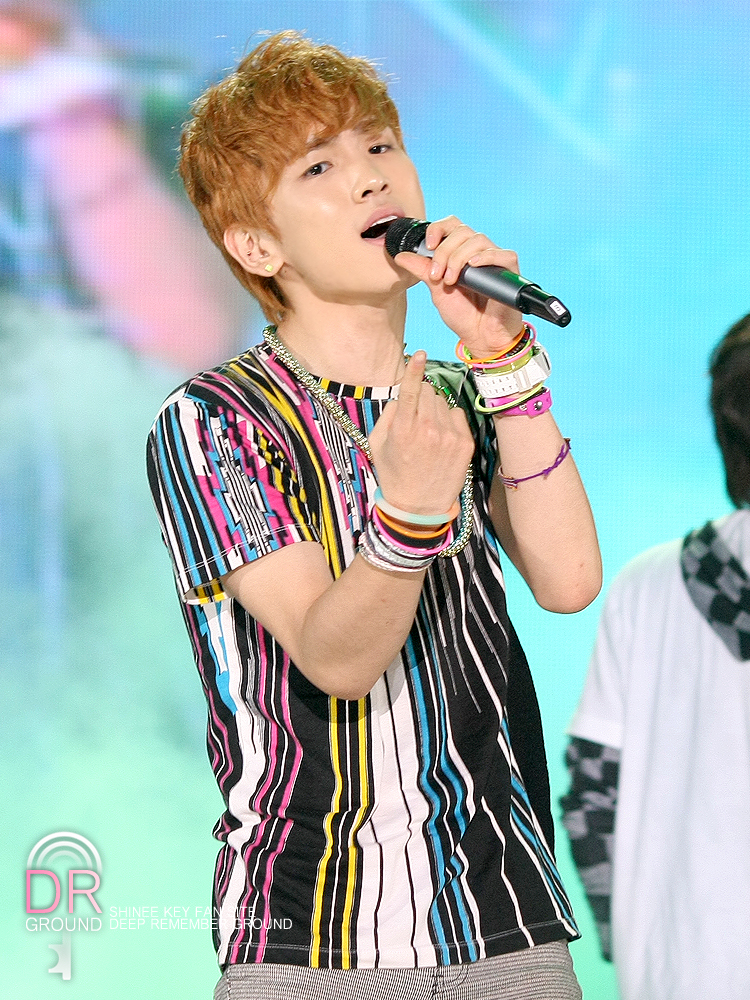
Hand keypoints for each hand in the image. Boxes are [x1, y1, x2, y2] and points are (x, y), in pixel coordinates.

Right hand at [368, 350, 473, 514]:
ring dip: (435, 411)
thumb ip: (389, 414)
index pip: (411, 390)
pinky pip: (457, 415)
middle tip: (415, 418)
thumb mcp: (377, 444)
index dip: (414, 369)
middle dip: (422, 398)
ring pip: (443, 403)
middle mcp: (428, 429)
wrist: (419, 507)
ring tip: (428, 434)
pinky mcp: (465, 443)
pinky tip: (441, 439)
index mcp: (403, 429)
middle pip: (429, 392)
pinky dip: (449, 421)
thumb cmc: (394, 473)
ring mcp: (449, 436)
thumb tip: (404, 393)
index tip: (420, 353)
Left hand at [393, 216, 523, 357]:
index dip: (438, 229)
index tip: (428, 246)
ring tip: (451, 281)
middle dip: (444, 251)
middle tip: (438, 275)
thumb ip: (422, 271)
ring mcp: (494, 260)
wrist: (479, 337)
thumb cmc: (462, 315)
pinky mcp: (510, 271)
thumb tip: (400, 256)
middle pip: (462, 231)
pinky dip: (487, 257)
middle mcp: (478, 252)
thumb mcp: (436, 290)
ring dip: (459, 258)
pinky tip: (473, 266)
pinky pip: (503, 254)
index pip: (452, 225)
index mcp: (461, 252)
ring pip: (478, 240)